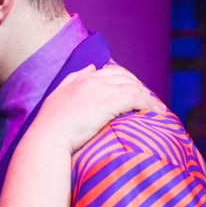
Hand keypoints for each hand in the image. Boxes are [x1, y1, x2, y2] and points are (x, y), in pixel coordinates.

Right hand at [31, 64, 165, 153]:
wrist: (47, 139)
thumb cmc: (49, 126)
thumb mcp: (57, 97)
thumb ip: (73, 80)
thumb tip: (92, 68)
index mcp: (79, 79)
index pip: (109, 72)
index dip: (124, 80)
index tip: (133, 92)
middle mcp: (91, 80)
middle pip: (124, 76)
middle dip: (139, 87)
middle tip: (151, 102)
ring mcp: (100, 90)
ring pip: (133, 87)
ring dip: (148, 98)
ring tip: (158, 111)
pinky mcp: (108, 102)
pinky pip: (136, 98)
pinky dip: (147, 104)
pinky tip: (153, 114)